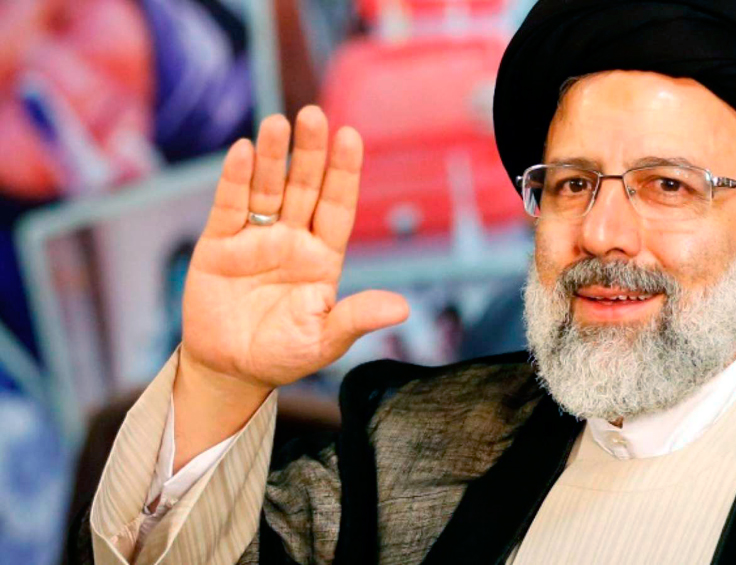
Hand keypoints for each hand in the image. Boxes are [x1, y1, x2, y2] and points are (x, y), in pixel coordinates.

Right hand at [180, 106, 409, 390]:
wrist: (230, 371)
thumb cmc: (283, 354)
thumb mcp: (324, 340)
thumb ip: (356, 317)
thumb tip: (403, 309)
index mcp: (323, 256)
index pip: (338, 205)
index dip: (344, 173)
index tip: (351, 136)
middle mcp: (292, 239)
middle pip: (304, 187)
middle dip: (310, 152)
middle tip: (314, 115)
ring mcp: (255, 239)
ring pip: (267, 189)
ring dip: (273, 157)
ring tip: (278, 123)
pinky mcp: (218, 246)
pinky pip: (229, 207)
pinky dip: (235, 180)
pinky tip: (243, 153)